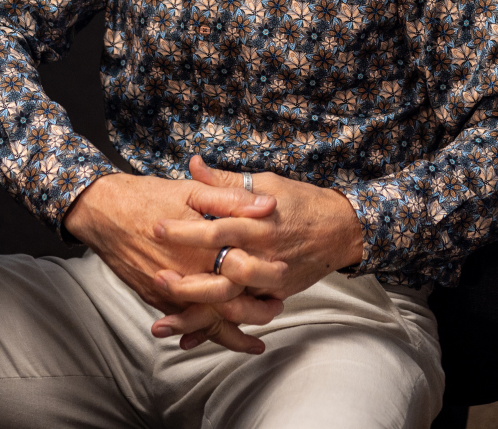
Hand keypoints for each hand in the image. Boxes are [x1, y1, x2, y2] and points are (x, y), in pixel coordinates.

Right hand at [64, 171, 284, 352]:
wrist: (103, 211)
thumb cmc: (147, 196)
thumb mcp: (192, 191)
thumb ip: (231, 199)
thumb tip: (268, 206)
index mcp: (200, 245)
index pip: (242, 266)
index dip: (266, 270)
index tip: (285, 270)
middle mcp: (186, 274)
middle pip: (230, 302)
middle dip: (257, 308)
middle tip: (277, 307)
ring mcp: (170, 291)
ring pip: (208, 320)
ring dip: (235, 330)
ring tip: (256, 336)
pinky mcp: (156, 299)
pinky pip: (186, 322)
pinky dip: (204, 333)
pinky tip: (218, 337)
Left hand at [149, 156, 364, 348]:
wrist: (341, 229)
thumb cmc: (301, 201)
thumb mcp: (264, 182)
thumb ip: (224, 181)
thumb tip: (193, 164)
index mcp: (258, 219)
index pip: (217, 225)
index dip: (186, 227)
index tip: (157, 226)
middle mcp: (264, 251)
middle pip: (222, 266)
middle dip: (187, 272)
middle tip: (156, 272)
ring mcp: (271, 277)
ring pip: (232, 297)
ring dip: (198, 305)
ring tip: (166, 308)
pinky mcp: (276, 295)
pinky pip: (245, 316)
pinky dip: (219, 328)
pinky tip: (191, 334)